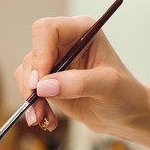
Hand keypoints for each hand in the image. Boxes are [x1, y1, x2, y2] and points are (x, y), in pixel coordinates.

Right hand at [15, 16, 147, 134]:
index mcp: (82, 32)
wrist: (123, 114)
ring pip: (25, 75)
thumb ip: (78, 83)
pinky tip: (47, 119)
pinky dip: (33, 107)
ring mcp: (52, 63)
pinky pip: (27, 90)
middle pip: (32, 56)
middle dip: (32, 85)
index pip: (47, 30)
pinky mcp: (46, 81)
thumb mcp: (108, 87)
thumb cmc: (124, 94)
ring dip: (31, 101)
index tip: (40, 83)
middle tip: (39, 108)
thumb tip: (44, 86)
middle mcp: (63, 43)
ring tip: (45, 119)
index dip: (39, 55)